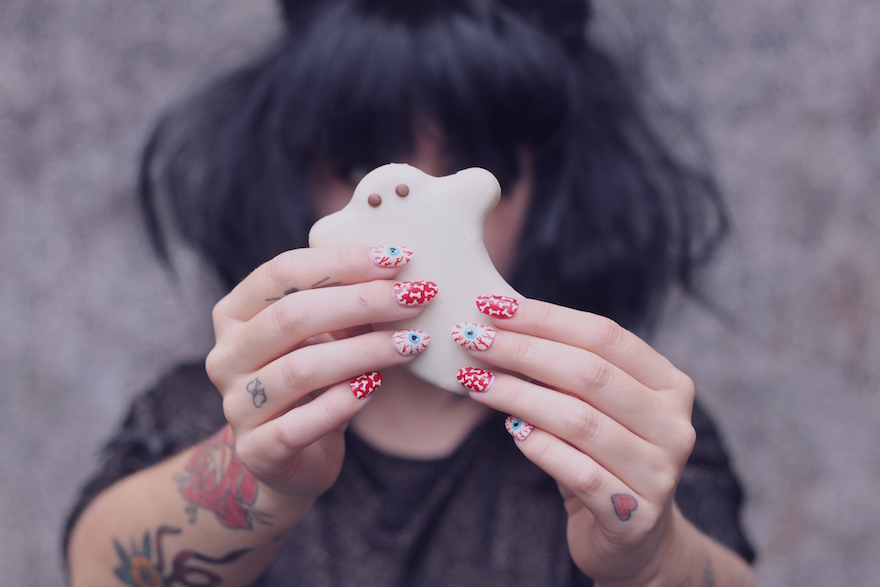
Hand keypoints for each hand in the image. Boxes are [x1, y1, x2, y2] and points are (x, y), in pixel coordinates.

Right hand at [207, 244, 434, 502]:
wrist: (295, 458)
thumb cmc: (315, 382)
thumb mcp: (325, 336)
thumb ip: (345, 304)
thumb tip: (399, 272)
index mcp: (234, 314)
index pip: (282, 273)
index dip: (341, 261)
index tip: (396, 257)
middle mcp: (226, 356)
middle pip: (292, 317)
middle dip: (361, 302)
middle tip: (413, 298)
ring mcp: (235, 406)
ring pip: (300, 369)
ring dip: (364, 352)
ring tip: (411, 343)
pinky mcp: (256, 450)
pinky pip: (301, 424)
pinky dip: (343, 402)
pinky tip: (375, 386)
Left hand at [456, 296, 695, 584]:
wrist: (632, 536)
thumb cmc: (602, 454)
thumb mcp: (593, 405)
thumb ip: (563, 366)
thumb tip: (496, 320)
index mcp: (670, 384)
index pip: (604, 336)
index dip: (545, 318)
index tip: (491, 307)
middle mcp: (674, 425)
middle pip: (590, 374)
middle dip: (523, 352)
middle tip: (472, 340)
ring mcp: (660, 473)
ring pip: (579, 421)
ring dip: (518, 396)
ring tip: (475, 382)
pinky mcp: (635, 517)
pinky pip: (578, 473)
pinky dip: (540, 448)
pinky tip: (511, 432)